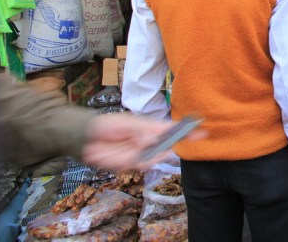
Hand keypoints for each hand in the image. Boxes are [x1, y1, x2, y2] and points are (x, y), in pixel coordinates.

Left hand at [81, 114, 205, 170]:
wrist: (86, 139)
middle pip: (168, 144)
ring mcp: (141, 153)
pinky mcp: (131, 164)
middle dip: (172, 145)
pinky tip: (141, 158)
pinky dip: (145, 162)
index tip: (202, 132)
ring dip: (157, 155)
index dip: (187, 131)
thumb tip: (155, 137)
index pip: (172, 129)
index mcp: (150, 128)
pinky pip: (143, 165)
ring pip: (157, 156)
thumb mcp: (125, 123)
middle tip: (169, 144)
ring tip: (149, 148)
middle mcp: (149, 141)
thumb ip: (141, 130)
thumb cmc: (107, 125)